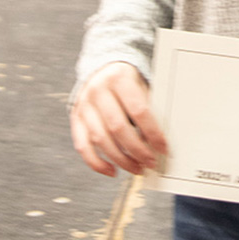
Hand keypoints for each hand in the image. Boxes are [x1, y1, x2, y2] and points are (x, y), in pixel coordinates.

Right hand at [70, 62, 167, 177]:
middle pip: (118, 128)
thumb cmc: (126, 81)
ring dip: (120, 160)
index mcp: (119, 79)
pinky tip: (112, 171)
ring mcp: (84, 106)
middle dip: (137, 150)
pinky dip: (97, 163)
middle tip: (151, 163)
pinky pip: (83, 146)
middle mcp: (98, 91)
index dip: (152, 133)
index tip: (163, 148)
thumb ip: (147, 107)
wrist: (101, 69)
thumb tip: (158, 139)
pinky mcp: (75, 119)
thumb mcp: (140, 84)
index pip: (139, 111)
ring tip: (137, 168)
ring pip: (100, 140)